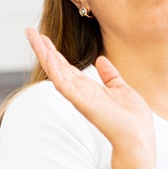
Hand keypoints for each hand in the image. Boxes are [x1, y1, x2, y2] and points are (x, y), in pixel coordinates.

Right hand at [24, 28, 153, 147]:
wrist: (138, 137)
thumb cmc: (132, 118)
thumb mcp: (121, 88)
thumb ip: (110, 75)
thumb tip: (101, 60)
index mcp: (88, 88)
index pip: (66, 66)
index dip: (54, 51)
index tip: (43, 36)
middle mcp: (80, 92)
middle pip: (56, 66)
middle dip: (43, 49)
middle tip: (29, 31)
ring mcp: (79, 97)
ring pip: (56, 71)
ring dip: (44, 54)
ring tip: (33, 37)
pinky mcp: (82, 102)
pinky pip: (64, 83)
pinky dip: (54, 69)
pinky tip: (47, 55)